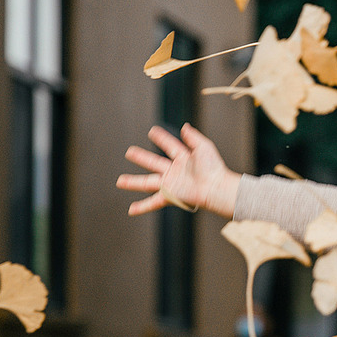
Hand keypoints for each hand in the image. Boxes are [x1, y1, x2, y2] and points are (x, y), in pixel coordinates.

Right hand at [117, 124, 240, 218]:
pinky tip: (131, 210)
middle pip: (153, 162)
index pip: (170, 146)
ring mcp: (171, 184)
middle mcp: (175, 171)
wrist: (215, 187)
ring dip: (133, 182)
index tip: (152, 131)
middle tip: (129, 152)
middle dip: (141, 157)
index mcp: (184, 158)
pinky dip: (142, 207)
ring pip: (147, 182)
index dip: (162, 138)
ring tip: (120, 181)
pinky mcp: (170, 195)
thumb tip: (184, 127)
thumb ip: (193, 137)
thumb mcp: (203, 147)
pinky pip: (153, 202)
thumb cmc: (213, 168)